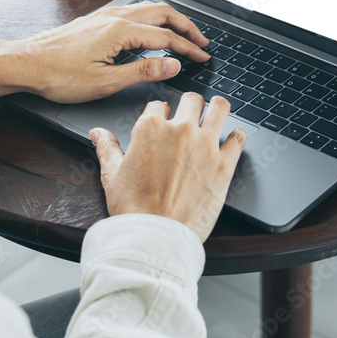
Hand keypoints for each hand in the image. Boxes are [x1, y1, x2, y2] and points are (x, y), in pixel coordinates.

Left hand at [0, 3, 210, 103]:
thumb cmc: (59, 76)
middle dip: (186, 26)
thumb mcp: (105, 82)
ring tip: (183, 33)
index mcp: (121, 31)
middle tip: (201, 42)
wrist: (26, 63)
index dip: (187, 48)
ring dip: (170, 19)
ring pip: (148, 8)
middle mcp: (115, 17)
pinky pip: (134, 10)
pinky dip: (152, 17)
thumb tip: (173, 65)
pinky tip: (151, 29)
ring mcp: (105, 15)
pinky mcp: (96, 19)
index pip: (166, 37)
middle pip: (162, 13)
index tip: (202, 58)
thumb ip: (143, 71)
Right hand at [91, 93, 247, 242]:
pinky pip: (239, 139)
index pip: (159, 105)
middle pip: (192, 100)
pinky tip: (233, 139)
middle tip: (190, 114)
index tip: (162, 121)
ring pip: (220, 108)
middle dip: (190, 105)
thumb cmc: (133, 209)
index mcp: (150, 128)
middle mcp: (180, 130)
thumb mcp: (112, 175)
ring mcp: (205, 145)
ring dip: (217, 108)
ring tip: (216, 112)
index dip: (159, 113)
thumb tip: (98, 133)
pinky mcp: (224, 165)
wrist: (156, 237)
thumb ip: (107, 148)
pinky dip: (237, 137)